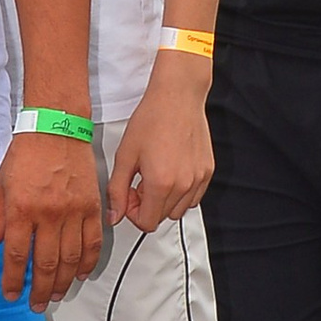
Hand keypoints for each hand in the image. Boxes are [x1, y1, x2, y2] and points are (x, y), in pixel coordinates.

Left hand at [0, 125, 103, 305]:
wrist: (56, 128)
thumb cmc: (26, 154)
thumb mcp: (2, 185)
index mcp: (22, 209)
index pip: (17, 255)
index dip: (13, 280)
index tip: (12, 294)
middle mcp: (48, 214)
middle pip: (46, 263)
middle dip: (41, 289)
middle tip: (38, 305)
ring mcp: (73, 212)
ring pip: (71, 258)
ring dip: (64, 281)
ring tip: (58, 295)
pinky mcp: (92, 207)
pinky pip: (92, 241)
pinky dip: (88, 261)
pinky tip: (81, 273)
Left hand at [108, 54, 214, 231]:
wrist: (177, 97)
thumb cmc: (151, 119)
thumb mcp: (125, 155)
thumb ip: (116, 190)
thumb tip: (114, 216)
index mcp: (160, 183)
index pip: (147, 223)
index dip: (133, 213)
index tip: (129, 194)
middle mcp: (183, 185)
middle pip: (162, 218)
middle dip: (147, 205)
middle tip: (139, 181)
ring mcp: (198, 179)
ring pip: (179, 210)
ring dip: (164, 201)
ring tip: (156, 176)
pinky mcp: (207, 172)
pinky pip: (193, 198)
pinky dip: (181, 193)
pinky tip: (171, 171)